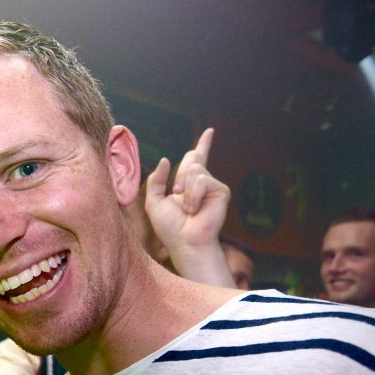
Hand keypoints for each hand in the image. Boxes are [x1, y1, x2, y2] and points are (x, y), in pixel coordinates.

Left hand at [144, 128, 234, 286]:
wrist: (185, 242)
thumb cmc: (170, 227)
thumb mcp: (154, 202)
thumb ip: (156, 180)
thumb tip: (165, 160)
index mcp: (186, 184)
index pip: (195, 159)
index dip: (203, 145)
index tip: (210, 132)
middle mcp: (201, 183)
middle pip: (192, 160)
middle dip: (180, 178)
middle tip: (179, 199)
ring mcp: (212, 186)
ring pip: (195, 169)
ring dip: (186, 190)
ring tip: (189, 209)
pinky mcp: (221, 191)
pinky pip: (202, 180)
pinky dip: (194, 194)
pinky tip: (196, 209)